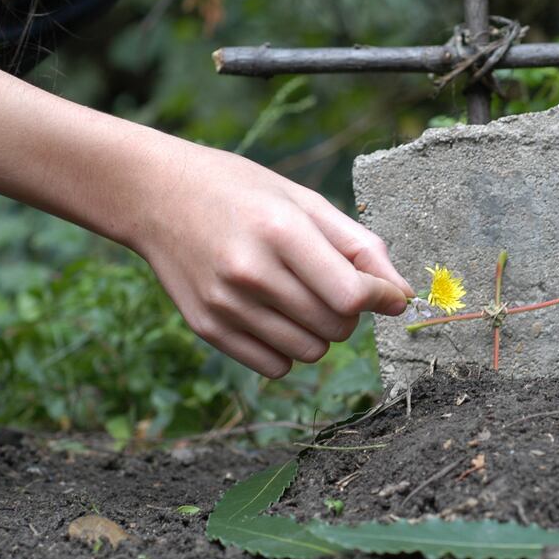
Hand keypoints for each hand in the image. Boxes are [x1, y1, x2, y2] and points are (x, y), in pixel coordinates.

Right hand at [129, 138, 412, 377]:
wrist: (155, 195)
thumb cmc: (240, 192)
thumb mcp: (303, 200)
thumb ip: (358, 245)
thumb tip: (403, 295)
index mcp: (280, 230)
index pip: (351, 294)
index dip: (382, 299)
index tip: (389, 295)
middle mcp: (250, 271)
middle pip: (336, 326)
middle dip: (350, 312)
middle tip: (332, 285)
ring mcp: (225, 304)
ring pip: (311, 351)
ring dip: (321, 332)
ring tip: (301, 297)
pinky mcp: (207, 327)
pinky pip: (276, 367)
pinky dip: (289, 348)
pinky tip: (275, 315)